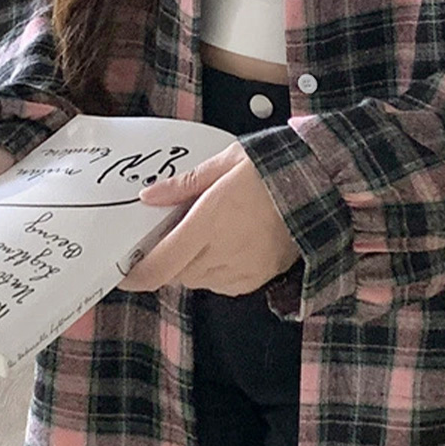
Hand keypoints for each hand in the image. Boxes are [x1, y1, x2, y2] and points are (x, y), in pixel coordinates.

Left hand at [116, 140, 301, 295]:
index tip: (121, 270)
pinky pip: (219, 283)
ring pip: (195, 279)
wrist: (323, 189)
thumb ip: (184, 184)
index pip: (158, 266)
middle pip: (173, 273)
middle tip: (175, 229)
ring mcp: (240, 272)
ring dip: (190, 262)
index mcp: (209, 223)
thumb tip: (147, 197)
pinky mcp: (255, 281)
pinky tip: (228, 243)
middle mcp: (221, 255)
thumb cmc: (273, 168)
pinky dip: (213, 269)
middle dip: (166, 257)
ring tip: (208, 232)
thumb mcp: (226, 162)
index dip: (133, 275)